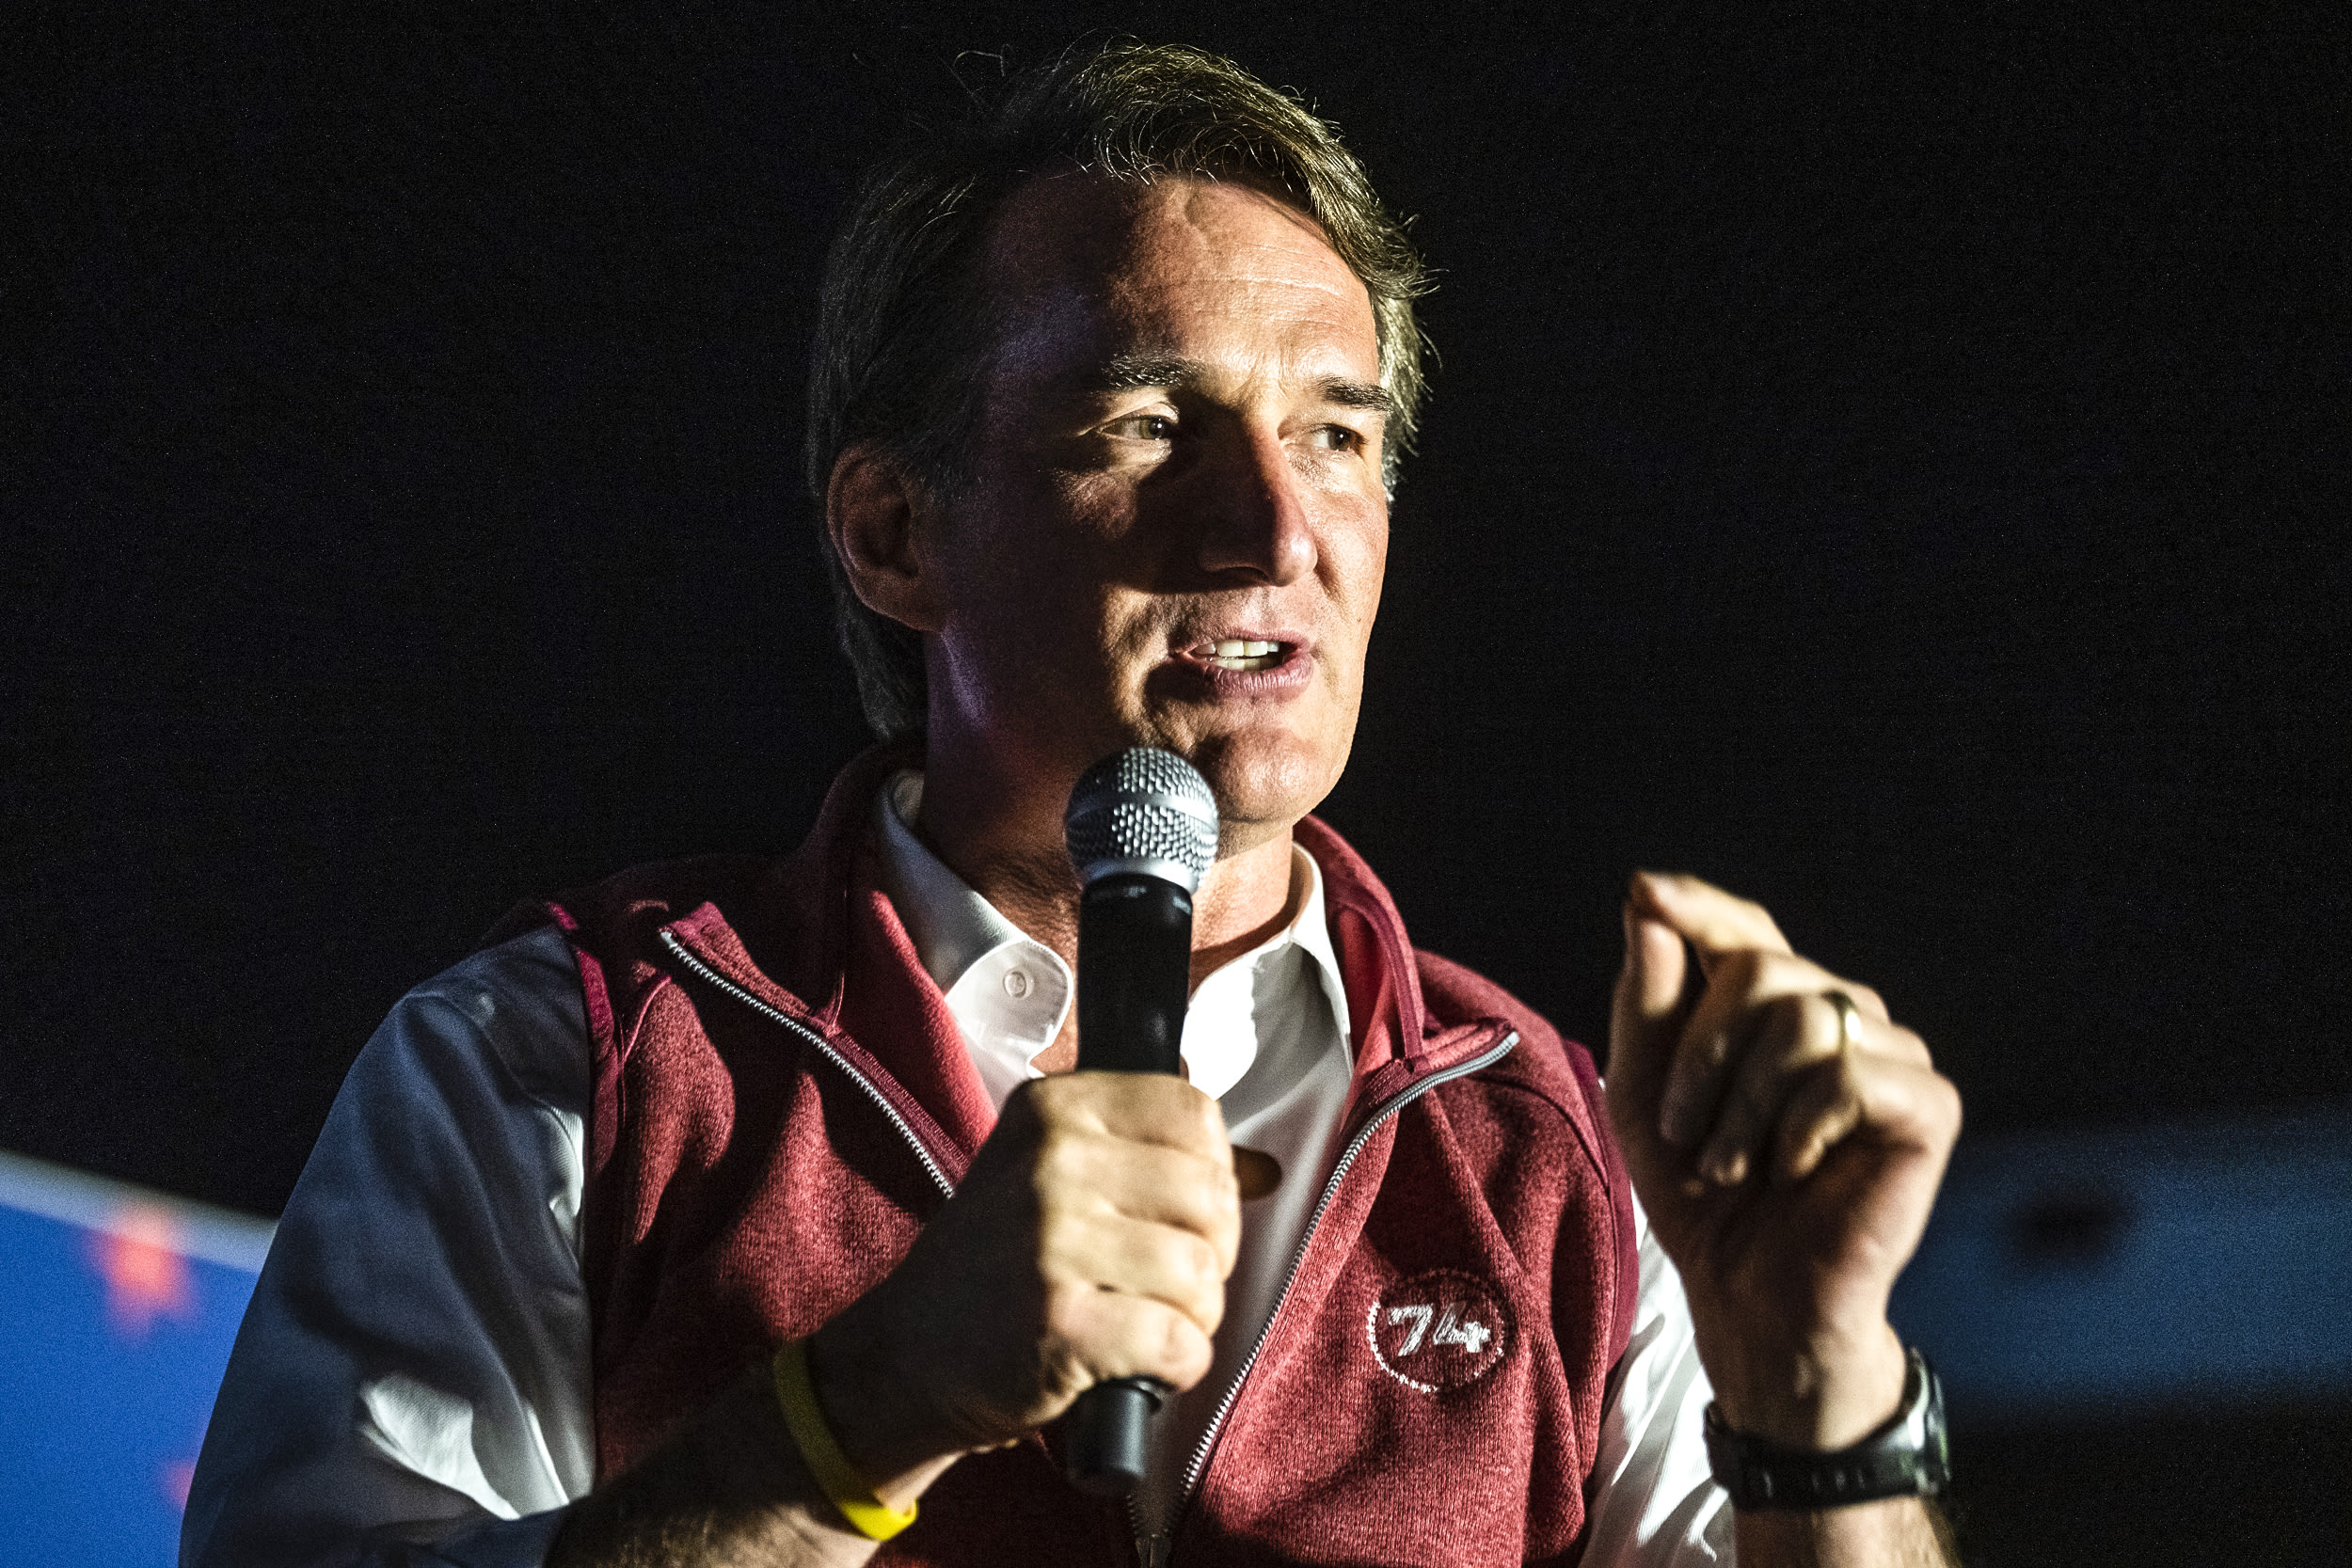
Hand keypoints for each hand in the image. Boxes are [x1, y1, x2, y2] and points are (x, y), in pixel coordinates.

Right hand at [807, 1072, 1241, 1498]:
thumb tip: (1265, 1168)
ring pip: (1202, 1272)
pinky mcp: (1061, 1324)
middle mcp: (1051, 1162)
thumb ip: (1156, 1159)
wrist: (909, 1355)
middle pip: (1211, 1194)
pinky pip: (1180, 1341)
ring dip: (1194, 1314)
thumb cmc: (999, 1264)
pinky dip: (1177, 1364)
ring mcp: (1052, 1241)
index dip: (1212, 1169)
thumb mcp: (1058, 1179)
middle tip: (1163, 1278)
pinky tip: (1140, 1363)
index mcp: (1053, 1109)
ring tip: (1145, 1320)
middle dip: (1210, 1251)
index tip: (1179, 1209)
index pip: (1193, 1112)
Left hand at [1606, 872, 1960, 1450]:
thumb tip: (1647, 898)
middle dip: (1700, 1053)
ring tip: (1735, 1165)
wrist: (1750, 1293)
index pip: (1744, 927)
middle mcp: (1842, 1013)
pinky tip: (1794, 1170)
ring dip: (1743, 1102)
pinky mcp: (1927, 1103)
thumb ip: (1645, 999)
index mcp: (1777, 1004)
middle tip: (1688, 1134)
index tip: (1643, 892)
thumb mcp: (1644, 1090)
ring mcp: (1892, 1053)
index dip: (1698, 906)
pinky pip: (1846, 1072)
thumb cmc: (1698, 1192)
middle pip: (1760, 968)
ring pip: (1802, 1015)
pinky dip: (1797, 1128)